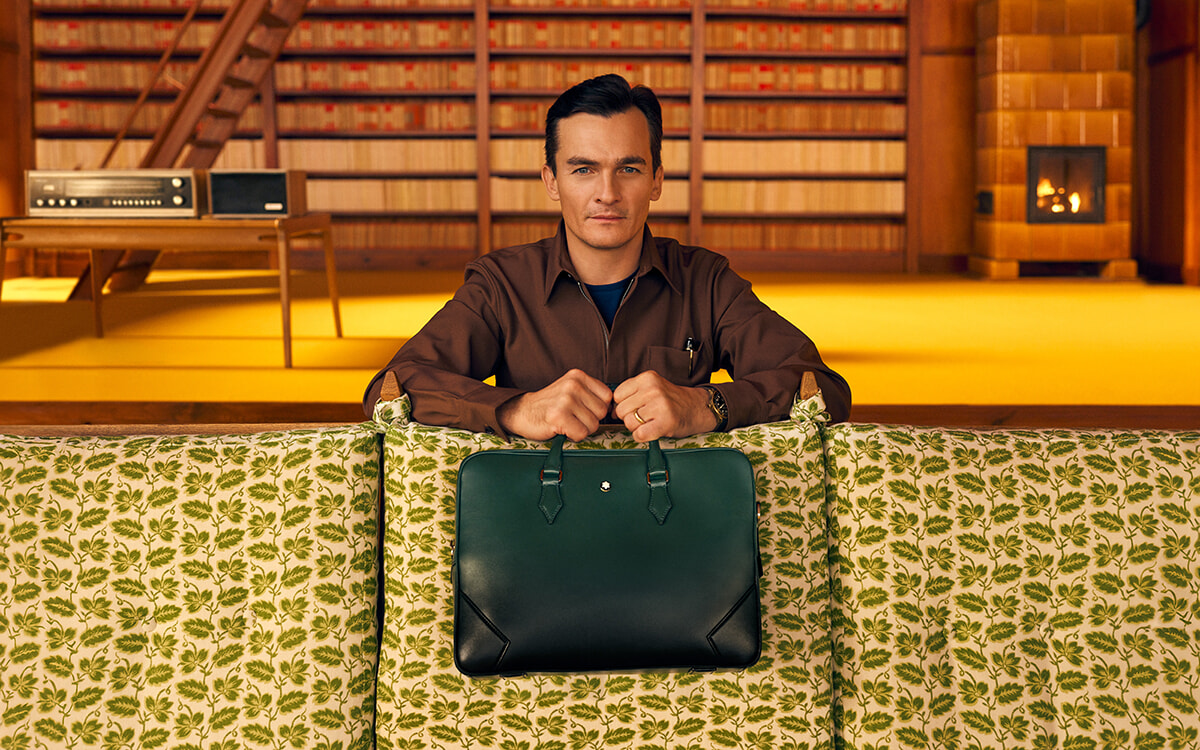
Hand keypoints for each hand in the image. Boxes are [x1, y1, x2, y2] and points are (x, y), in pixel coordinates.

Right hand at [497, 369, 612, 441]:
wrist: (522, 412)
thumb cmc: (550, 405)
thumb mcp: (571, 390)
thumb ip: (592, 394)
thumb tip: (616, 409)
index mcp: (578, 376)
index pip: (608, 396)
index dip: (598, 408)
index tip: (584, 411)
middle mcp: (573, 385)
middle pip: (602, 412)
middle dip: (590, 420)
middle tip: (573, 418)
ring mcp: (565, 399)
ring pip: (593, 424)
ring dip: (582, 429)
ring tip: (567, 423)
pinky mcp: (558, 416)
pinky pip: (582, 433)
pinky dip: (574, 436)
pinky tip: (562, 429)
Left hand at [612, 371, 716, 441]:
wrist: (697, 408)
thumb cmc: (671, 400)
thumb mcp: (652, 387)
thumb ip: (632, 393)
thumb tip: (609, 411)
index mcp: (647, 378)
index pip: (617, 395)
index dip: (623, 404)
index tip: (635, 407)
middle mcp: (653, 389)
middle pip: (621, 410)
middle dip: (629, 417)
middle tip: (645, 416)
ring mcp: (660, 406)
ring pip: (628, 423)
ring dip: (636, 427)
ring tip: (650, 422)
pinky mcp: (665, 422)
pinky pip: (639, 434)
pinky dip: (642, 436)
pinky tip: (652, 431)